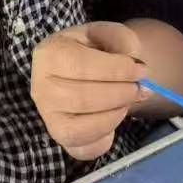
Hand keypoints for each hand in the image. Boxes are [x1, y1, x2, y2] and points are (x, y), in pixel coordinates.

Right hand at [31, 22, 146, 161]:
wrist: (79, 68)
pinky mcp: (60, 136)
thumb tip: (134, 63)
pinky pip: (82, 149)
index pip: (81, 66)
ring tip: (127, 101)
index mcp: (49, 54)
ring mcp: (48, 116)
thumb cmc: (91, 49)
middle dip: (120, 94)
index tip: (141, 70)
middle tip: (140, 88)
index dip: (117, 70)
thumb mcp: (105, 33)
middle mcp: (41, 88)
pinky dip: (104, 138)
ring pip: (81, 127)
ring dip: (114, 115)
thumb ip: (120, 39)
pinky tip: (114, 118)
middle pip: (82, 98)